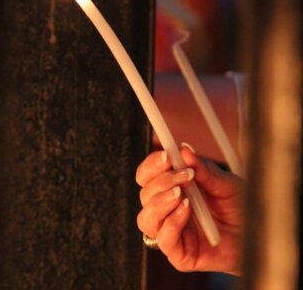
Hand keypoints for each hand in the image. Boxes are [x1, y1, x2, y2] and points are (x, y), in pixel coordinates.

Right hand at [136, 144, 242, 274]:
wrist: (261, 238)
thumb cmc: (242, 211)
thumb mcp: (227, 184)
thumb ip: (205, 170)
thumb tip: (184, 150)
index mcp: (172, 190)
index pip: (147, 177)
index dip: (152, 166)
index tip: (166, 155)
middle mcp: (167, 211)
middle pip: (144, 195)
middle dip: (160, 182)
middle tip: (184, 176)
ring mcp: (171, 233)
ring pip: (146, 218)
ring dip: (160, 202)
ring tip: (182, 194)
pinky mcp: (179, 254)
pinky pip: (163, 239)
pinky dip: (172, 222)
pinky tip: (186, 210)